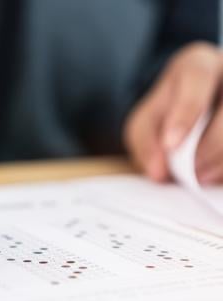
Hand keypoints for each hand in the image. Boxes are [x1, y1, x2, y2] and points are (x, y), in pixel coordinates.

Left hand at [125, 42, 222, 182]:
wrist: (181, 114)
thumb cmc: (163, 114)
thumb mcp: (143, 125)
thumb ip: (146, 144)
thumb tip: (160, 172)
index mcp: (196, 65)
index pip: (197, 78)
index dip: (185, 114)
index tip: (170, 146)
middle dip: (210, 146)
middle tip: (191, 173)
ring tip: (201, 178)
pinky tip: (215, 176)